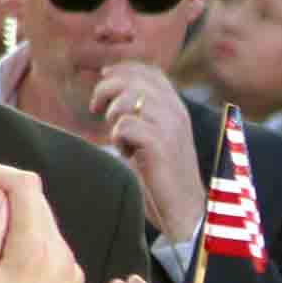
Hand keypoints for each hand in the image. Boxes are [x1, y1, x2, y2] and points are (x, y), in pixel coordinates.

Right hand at [0, 167, 83, 282]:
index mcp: (36, 248)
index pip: (24, 183)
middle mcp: (61, 255)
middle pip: (35, 202)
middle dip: (1, 204)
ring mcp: (70, 272)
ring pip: (42, 228)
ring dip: (13, 230)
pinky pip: (49, 254)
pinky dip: (25, 252)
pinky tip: (5, 281)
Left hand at [91, 64, 206, 243]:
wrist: (185, 212)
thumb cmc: (165, 179)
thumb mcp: (157, 139)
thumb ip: (144, 116)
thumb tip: (111, 93)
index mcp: (178, 109)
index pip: (150, 72)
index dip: (123, 69)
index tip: (104, 77)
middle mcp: (176, 112)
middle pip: (133, 80)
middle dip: (107, 89)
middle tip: (96, 108)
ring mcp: (170, 127)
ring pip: (126, 100)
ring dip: (113, 117)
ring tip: (120, 138)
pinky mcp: (160, 145)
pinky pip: (125, 125)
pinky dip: (118, 139)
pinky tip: (127, 154)